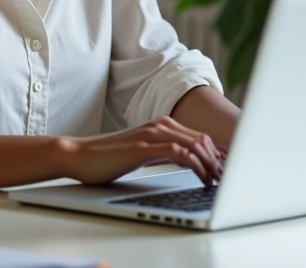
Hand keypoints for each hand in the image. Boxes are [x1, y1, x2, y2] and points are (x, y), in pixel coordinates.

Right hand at [57, 116, 224, 187]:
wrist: (80, 155)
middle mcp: (158, 125)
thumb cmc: (109, 157)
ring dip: (210, 163)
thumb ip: (164, 152)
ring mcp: (151, 134)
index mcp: (160, 124)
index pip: (198, 135)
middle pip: (201, 138)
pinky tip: (200, 176)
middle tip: (224, 179)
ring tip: (216, 181)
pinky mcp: (143, 147)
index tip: (226, 169)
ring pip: (193, 143)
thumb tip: (189, 162)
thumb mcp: (142, 152)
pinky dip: (195, 164)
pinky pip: (178, 152)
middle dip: (217, 159)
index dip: (216, 152)